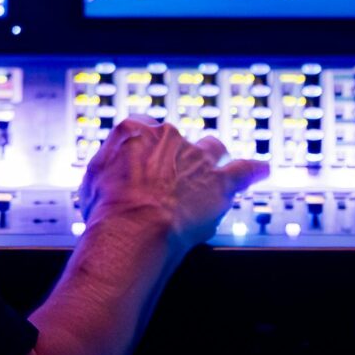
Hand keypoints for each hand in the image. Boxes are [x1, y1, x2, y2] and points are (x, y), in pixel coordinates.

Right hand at [78, 116, 268, 251]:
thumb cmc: (110, 208)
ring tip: (211, 168)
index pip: (143, 128)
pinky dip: (255, 170)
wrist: (135, 226)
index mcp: (135, 130)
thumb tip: (110, 171)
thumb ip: (107, 167)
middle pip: (176, 138)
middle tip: (165, 180)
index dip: (143, 149)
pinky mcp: (221, 183)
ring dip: (211, 157)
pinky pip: (245, 170)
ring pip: (211, 147)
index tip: (141, 165)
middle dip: (173, 156)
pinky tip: (262, 169)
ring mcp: (197, 158)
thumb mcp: (92, 179)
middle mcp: (168, 137)